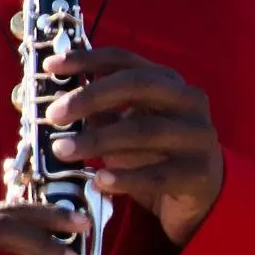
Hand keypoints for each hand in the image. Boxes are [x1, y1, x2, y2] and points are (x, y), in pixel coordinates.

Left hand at [39, 45, 223, 244]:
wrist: (203, 195)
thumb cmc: (157, 154)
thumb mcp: (128, 126)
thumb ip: (100, 111)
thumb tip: (52, 101)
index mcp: (168, 82)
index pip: (125, 59)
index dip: (86, 59)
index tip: (50, 66)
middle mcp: (188, 102)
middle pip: (137, 85)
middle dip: (90, 96)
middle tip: (53, 114)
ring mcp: (198, 137)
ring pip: (144, 131)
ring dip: (98, 140)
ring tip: (62, 150)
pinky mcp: (199, 173)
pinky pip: (158, 174)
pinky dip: (125, 177)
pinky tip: (99, 180)